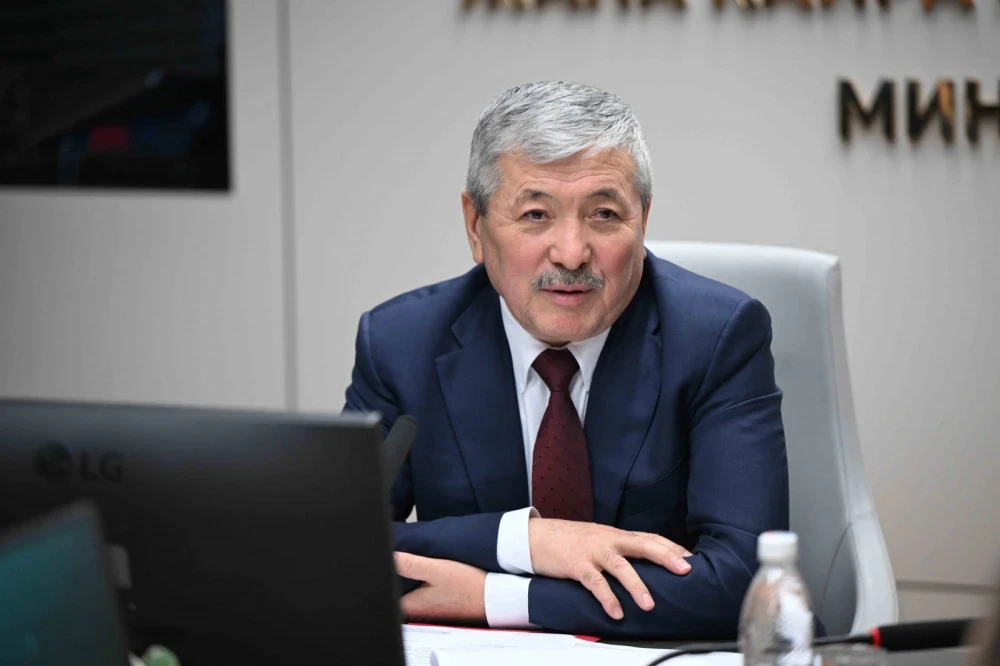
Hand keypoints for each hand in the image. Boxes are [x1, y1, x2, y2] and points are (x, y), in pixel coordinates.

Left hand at [394, 552, 486, 622]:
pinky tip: (435, 576)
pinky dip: (428, 587)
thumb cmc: (469, 586)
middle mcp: (422, 612)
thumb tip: (390, 557)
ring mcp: (434, 612)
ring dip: (415, 583)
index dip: (388, 580)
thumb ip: (411, 564)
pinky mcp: (446, 608)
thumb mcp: (438, 569)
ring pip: (416, 596)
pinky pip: (429, 597)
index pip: (390, 595)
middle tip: (404, 562)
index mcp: (414, 604)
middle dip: (401, 580)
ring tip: (419, 565)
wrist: (497, 599)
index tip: (390, 566)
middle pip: (402, 596)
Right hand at [528, 518, 692, 619]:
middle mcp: (608, 540)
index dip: (671, 547)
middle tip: (685, 571)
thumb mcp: (599, 539)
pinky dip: (607, 598)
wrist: (538, 536)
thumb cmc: (571, 540)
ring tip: (649, 605)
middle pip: (643, 545)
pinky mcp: (577, 565)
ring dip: (637, 585)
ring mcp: (593, 551)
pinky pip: (594, 583)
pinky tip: (616, 612)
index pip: (650, 537)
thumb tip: (646, 565)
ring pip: (620, 566)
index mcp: (616, 534)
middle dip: (666, 557)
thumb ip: (620, 549)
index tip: (691, 559)